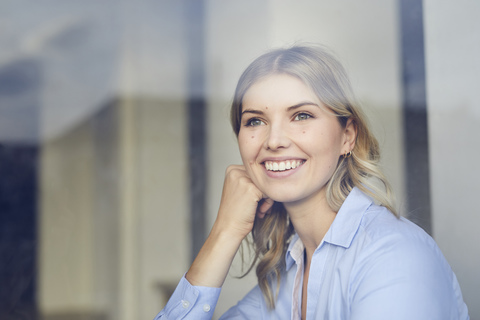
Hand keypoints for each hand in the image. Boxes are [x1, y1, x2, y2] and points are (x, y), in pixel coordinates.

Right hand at [186, 165, 273, 286]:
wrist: (228, 228)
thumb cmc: (236, 213)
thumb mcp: (239, 190)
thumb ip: (250, 179)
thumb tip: (272, 173)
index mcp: (232, 169)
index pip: (256, 173)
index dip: (258, 187)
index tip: (254, 199)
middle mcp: (235, 171)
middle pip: (262, 177)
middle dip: (264, 193)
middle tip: (259, 207)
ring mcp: (243, 179)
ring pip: (267, 184)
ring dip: (267, 199)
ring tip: (260, 210)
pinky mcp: (251, 189)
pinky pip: (269, 192)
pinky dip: (268, 204)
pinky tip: (260, 212)